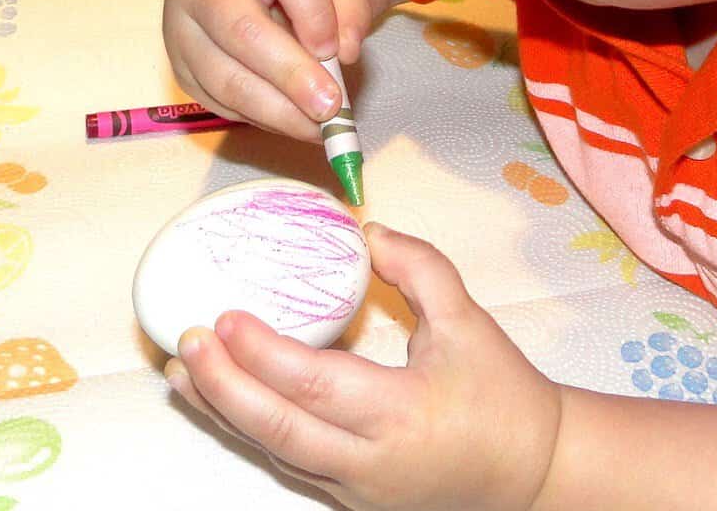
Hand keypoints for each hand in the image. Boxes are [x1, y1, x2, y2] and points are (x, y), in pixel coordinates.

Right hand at [163, 0, 375, 142]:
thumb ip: (348, 5)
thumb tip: (344, 53)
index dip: (315, 11)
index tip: (339, 49)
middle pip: (243, 31)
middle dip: (291, 75)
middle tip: (330, 106)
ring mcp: (179, 26)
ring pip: (225, 77)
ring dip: (277, 110)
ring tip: (317, 127)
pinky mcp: (178, 66)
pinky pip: (217, 101)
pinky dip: (260, 118)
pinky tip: (290, 120)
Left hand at [166, 224, 563, 510]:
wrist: (534, 471)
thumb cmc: (504, 395)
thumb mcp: (470, 321)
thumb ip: (420, 269)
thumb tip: (368, 232)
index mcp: (401, 413)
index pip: (313, 385)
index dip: (262, 354)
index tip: (226, 318)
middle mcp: (370, 460)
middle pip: (277, 429)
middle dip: (221, 388)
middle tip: (185, 345)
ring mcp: (357, 487)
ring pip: (275, 451)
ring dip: (223, 413)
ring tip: (183, 374)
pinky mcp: (351, 497)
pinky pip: (292, 461)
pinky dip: (254, 430)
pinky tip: (225, 402)